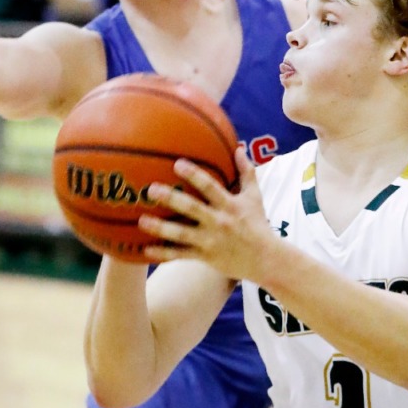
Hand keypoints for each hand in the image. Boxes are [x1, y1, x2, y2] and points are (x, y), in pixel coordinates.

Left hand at [139, 148, 276, 280]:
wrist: (265, 259)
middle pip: (192, 208)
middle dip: (171, 198)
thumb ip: (246, 172)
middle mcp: (218, 222)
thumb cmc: (258, 224)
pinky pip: (180, 255)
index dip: (194, 175)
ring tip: (142, 220)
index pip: (210, 187)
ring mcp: (210, 241)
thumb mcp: (255, 196)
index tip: (177, 164)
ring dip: (161, 227)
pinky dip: (163, 253)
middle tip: (151, 189)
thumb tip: (239, 148)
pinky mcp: (205, 257)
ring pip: (182, 234)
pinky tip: (145, 249)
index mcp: (230, 205)